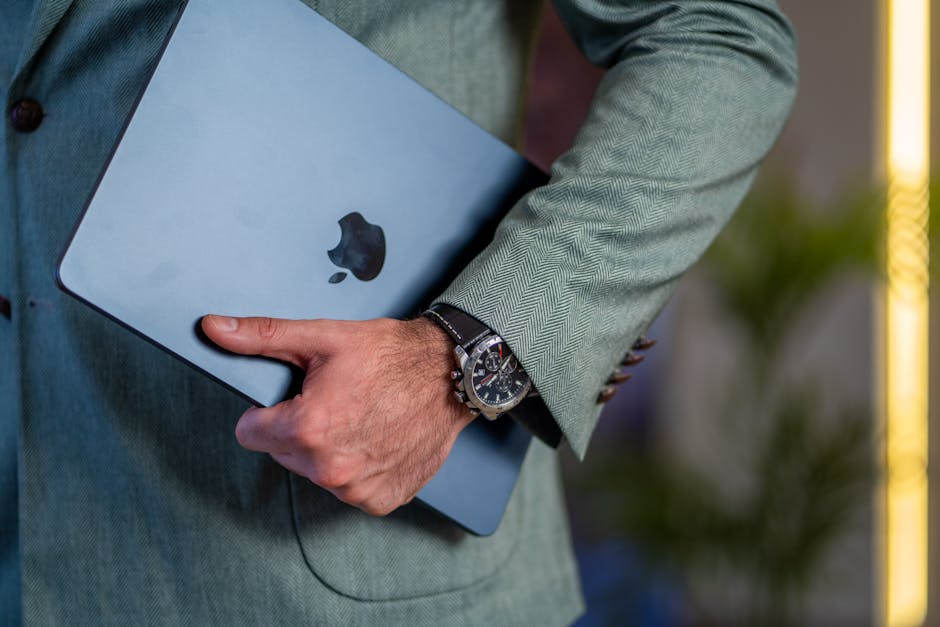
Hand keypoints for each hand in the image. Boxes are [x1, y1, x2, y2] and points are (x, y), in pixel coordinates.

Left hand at [201, 314, 474, 515]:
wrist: (449, 374)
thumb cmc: (391, 355)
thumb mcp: (321, 337)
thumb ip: (262, 337)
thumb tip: (215, 329)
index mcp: (307, 429)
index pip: (249, 433)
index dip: (268, 411)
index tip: (295, 398)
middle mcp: (330, 468)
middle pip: (283, 453)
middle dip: (300, 429)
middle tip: (336, 401)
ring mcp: (357, 488)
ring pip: (316, 471)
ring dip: (330, 450)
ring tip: (360, 417)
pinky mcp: (381, 499)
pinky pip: (350, 488)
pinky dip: (359, 468)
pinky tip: (377, 438)